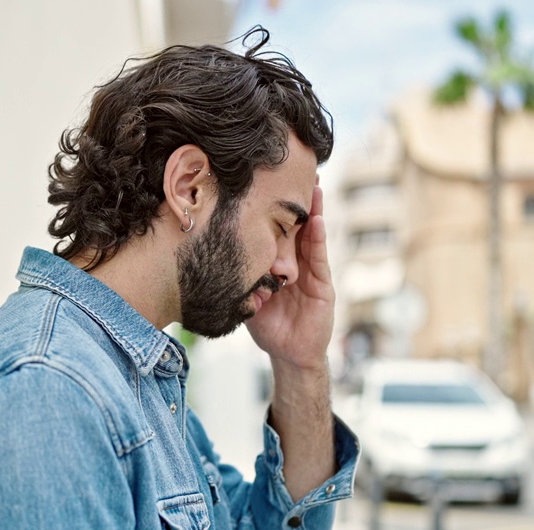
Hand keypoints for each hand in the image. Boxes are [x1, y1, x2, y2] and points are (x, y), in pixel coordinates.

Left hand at [245, 184, 334, 369]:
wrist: (288, 354)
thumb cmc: (267, 325)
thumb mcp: (248, 295)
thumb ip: (240, 276)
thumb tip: (210, 255)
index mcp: (276, 262)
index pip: (275, 230)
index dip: (273, 208)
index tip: (266, 182)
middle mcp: (295, 262)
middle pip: (296, 226)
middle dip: (296, 201)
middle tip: (294, 171)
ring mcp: (311, 272)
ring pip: (311, 236)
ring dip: (313, 211)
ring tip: (313, 185)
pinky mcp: (323, 285)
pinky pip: (319, 258)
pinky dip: (318, 239)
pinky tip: (317, 220)